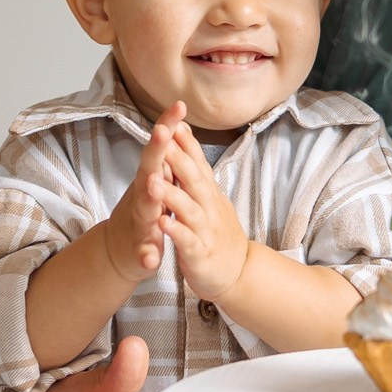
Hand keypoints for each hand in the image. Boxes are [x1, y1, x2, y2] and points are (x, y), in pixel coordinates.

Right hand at [96, 105, 178, 285]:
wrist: (120, 250)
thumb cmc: (144, 210)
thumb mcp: (154, 180)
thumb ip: (163, 157)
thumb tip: (172, 123)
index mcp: (151, 178)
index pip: (161, 148)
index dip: (168, 126)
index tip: (179, 105)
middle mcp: (142, 195)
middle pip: (149, 168)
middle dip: (156, 151)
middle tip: (163, 131)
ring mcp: (139, 222)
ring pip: (144, 208)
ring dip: (149, 198)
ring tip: (154, 188)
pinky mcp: (140, 250)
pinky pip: (143, 251)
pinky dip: (146, 254)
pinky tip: (151, 259)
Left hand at [155, 130, 249, 300]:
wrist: (238, 272)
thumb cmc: (216, 231)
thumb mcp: (209, 198)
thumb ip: (196, 171)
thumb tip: (186, 136)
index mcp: (208, 193)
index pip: (198, 162)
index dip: (187, 141)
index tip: (174, 118)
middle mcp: (209, 207)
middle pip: (194, 178)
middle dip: (177, 158)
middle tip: (162, 136)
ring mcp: (205, 230)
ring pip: (188, 209)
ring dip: (171, 194)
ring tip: (153, 182)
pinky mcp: (199, 254)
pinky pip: (186, 241)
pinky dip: (175, 231)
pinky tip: (162, 223)